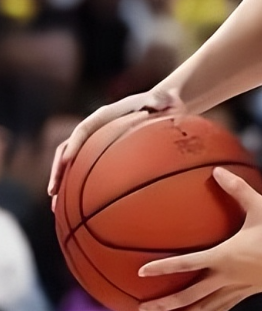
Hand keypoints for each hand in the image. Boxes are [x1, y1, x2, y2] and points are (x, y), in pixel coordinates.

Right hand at [47, 85, 183, 198]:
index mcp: (105, 116)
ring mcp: (95, 141)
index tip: (66, 160)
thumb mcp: (161, 100)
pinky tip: (77, 210)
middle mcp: (95, 128)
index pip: (83, 129)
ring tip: (55, 207)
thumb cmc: (161, 103)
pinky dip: (77, 188)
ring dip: (62, 184)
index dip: (74, 144)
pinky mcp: (99, 152)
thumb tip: (159, 101)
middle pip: (68, 150)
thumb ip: (158, 100)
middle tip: (53, 192)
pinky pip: (84, 171)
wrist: (160, 104)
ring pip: (71, 164)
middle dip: (58, 170)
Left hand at [137, 166, 261, 310]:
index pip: (187, 264)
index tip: (142, 272)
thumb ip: (238, 189)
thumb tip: (217, 171)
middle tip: (143, 310)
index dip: (163, 268)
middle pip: (190, 296)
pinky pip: (223, 306)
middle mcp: (227, 276)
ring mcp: (238, 287)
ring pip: (204, 308)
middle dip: (165, 305)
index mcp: (226, 256)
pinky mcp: (249, 291)